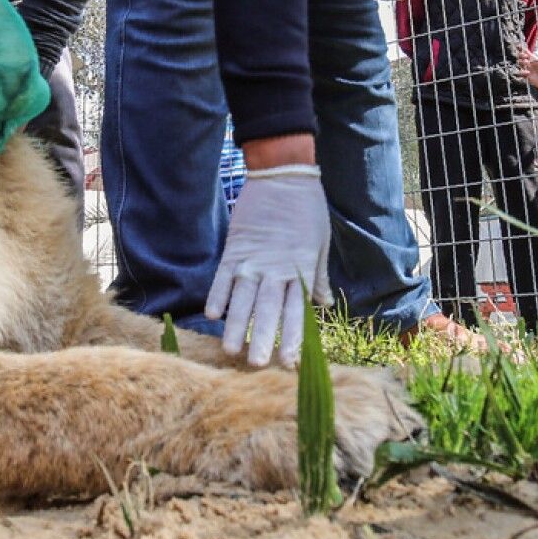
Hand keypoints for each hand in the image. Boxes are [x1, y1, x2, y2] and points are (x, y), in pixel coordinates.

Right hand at [206, 163, 331, 366]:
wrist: (283, 173)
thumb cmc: (308, 208)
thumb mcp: (320, 242)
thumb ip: (318, 276)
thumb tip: (325, 304)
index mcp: (299, 269)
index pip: (296, 310)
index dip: (292, 337)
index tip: (288, 361)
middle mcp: (275, 269)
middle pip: (268, 309)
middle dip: (262, 338)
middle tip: (255, 365)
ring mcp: (252, 259)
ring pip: (243, 298)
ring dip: (237, 324)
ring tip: (230, 349)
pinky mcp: (235, 247)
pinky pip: (223, 275)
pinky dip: (218, 294)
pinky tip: (212, 314)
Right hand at [516, 47, 537, 86]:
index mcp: (534, 60)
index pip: (527, 53)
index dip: (523, 49)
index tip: (520, 46)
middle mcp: (529, 63)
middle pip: (521, 57)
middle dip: (521, 55)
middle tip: (525, 56)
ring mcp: (526, 69)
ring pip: (520, 63)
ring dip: (522, 62)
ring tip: (526, 62)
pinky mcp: (525, 75)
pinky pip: (520, 73)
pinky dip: (522, 72)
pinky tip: (528, 73)